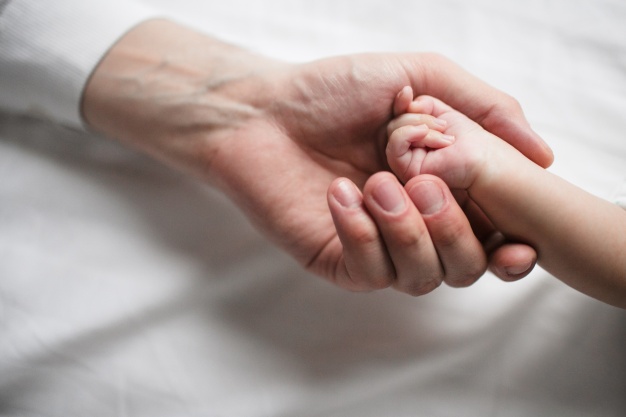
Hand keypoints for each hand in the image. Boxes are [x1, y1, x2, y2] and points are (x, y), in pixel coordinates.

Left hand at [83, 20, 546, 293]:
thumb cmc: (335, 91)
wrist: (263, 111)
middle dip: (453, 230)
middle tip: (422, 183)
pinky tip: (341, 195)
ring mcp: (378, 247)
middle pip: (465, 266)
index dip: (513, 248)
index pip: (492, 234)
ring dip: (408, 232)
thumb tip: (544, 154)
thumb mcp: (421, 78)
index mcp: (443, 187)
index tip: (518, 244)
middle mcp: (416, 224)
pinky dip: (362, 234)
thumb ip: (483, 109)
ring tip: (376, 182)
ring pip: (423, 277)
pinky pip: (371, 273)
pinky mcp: (340, 260)